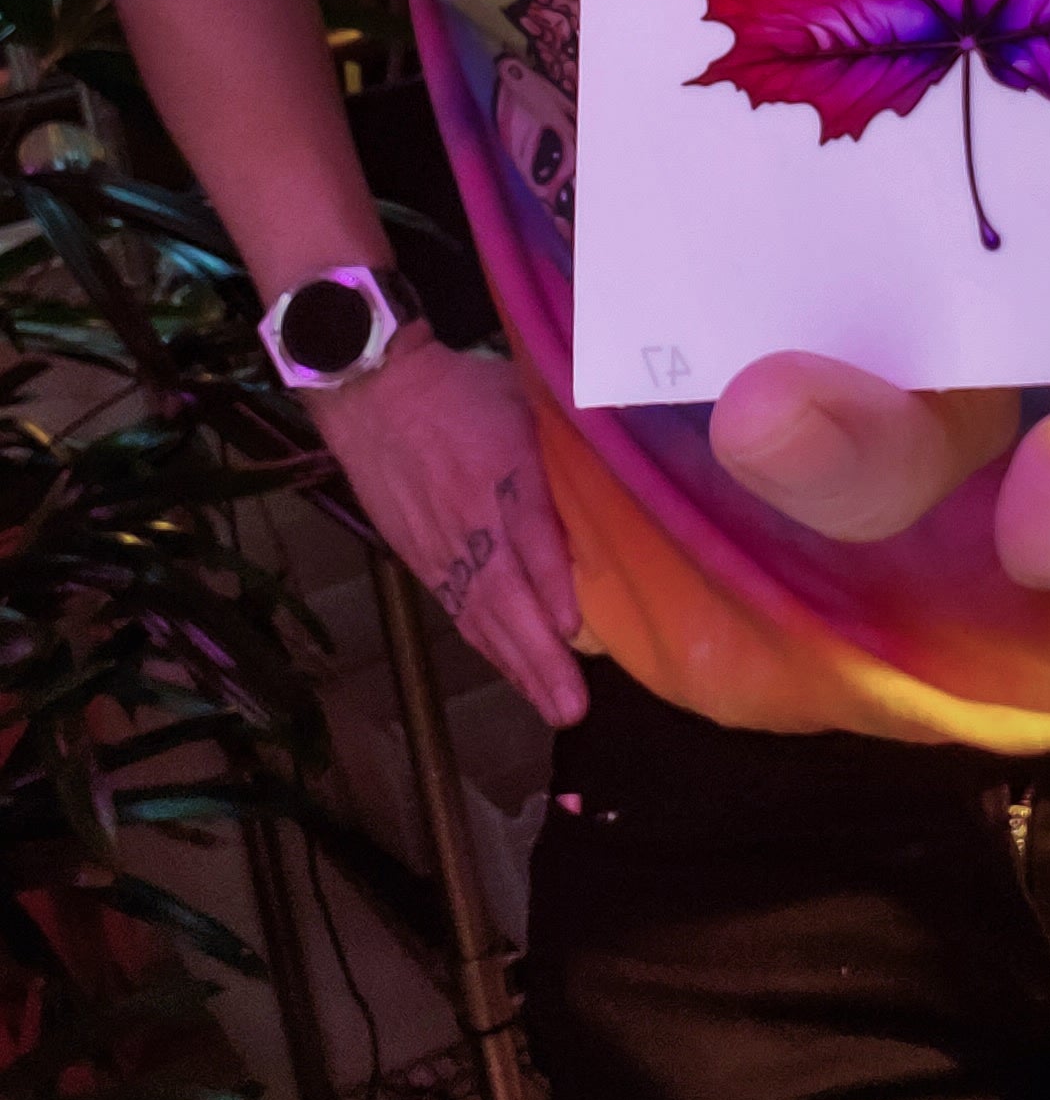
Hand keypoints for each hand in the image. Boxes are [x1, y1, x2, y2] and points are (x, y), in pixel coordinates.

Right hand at [309, 327, 586, 723]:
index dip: (549, 579)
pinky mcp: (422, 560)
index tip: (573, 625)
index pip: (527, 530)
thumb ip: (564, 440)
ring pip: (483, 616)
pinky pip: (460, 612)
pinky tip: (515, 675)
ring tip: (555, 708)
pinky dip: (490, 649)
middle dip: (538, 655)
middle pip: (504, 594)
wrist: (375, 394)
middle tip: (572, 705)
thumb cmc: (461, 391)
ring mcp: (442, 546)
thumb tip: (623, 463)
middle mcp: (471, 518)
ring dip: (519, 666)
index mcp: (500, 469)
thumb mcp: (522, 396)